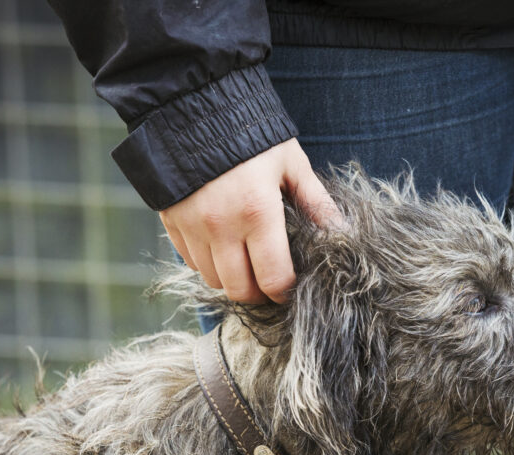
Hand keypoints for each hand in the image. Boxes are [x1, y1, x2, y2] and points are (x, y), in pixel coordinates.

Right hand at [159, 138, 339, 303]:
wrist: (192, 104)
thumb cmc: (250, 135)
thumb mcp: (290, 163)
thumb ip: (315, 202)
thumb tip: (342, 232)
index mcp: (258, 213)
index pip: (273, 279)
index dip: (285, 290)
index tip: (291, 286)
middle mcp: (222, 227)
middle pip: (240, 289)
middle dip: (258, 291)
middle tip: (269, 278)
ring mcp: (192, 227)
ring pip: (212, 280)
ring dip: (231, 278)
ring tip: (245, 260)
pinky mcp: (171, 222)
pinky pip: (189, 261)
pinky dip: (207, 261)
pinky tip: (221, 244)